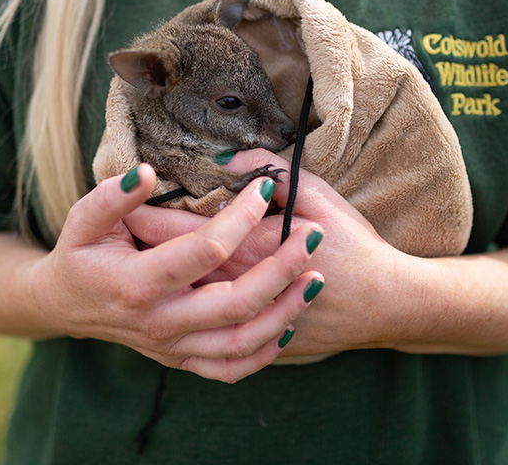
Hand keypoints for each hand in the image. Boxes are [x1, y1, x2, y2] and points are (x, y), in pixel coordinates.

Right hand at [27, 163, 324, 382]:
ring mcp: (172, 348)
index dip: (241, 216)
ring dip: (285, 312)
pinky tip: (289, 323)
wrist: (65, 306)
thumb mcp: (84, 218)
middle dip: (282, 268)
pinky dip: (265, 352)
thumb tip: (146, 172)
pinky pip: (231, 369)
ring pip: (241, 342)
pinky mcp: (181, 361)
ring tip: (317, 280)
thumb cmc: (79, 253)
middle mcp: (159, 322)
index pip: (205, 249)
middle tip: (312, 235)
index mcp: (137, 283)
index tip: (267, 187)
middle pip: (236, 302)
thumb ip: (113, 196)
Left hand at [127, 150, 412, 358]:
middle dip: (139, 245)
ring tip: (141, 263)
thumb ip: (272, 175)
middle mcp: (230, 292)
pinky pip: (209, 345)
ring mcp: (240, 325)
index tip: (126, 196)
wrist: (388, 302)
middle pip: (168, 268)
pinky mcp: (254, 346)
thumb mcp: (319, 196)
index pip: (175, 232)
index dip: (145, 214)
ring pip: (180, 307)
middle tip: (118, 226)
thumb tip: (228, 161)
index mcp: (241, 252)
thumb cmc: (354, 245)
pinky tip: (183, 308)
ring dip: (160, 284)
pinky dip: (188, 323)